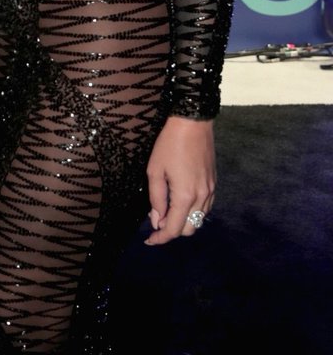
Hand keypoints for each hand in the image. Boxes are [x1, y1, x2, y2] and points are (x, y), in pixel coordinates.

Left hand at [144, 116, 214, 245]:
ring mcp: (210, 190)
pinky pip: (205, 207)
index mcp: (185, 196)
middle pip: (189, 229)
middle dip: (172, 230)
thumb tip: (157, 220)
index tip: (149, 240)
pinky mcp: (214, 183)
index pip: (173, 229)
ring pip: (199, 219)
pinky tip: (181, 202)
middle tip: (157, 221)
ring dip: (183, 221)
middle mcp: (202, 197)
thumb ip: (156, 198)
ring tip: (167, 211)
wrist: (193, 122)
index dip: (160, 238)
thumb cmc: (169, 144)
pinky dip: (193, 211)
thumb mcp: (155, 170)